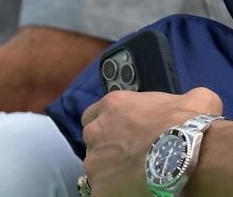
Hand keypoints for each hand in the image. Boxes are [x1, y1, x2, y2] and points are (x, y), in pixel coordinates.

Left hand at [82, 87, 222, 196]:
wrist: (187, 155)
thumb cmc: (189, 125)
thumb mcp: (194, 100)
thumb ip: (180, 100)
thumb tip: (193, 102)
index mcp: (112, 105)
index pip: (97, 114)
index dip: (109, 126)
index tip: (123, 136)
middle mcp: (96, 130)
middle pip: (94, 140)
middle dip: (108, 148)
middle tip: (131, 158)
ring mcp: (95, 160)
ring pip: (96, 166)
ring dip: (111, 170)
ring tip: (134, 177)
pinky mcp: (100, 187)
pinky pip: (103, 191)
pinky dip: (115, 191)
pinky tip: (134, 191)